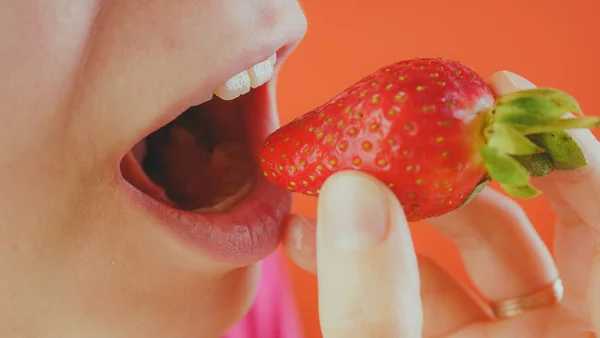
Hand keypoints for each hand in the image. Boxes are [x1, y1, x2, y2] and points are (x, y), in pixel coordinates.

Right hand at [282, 71, 599, 336]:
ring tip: (334, 181)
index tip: (502, 96)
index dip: (568, 156)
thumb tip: (351, 198)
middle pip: (526, 224)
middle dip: (452, 170)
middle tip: (400, 133)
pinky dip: (367, 259)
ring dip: (396, 209)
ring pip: (462, 254)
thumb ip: (376, 309)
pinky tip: (312, 238)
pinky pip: (418, 287)